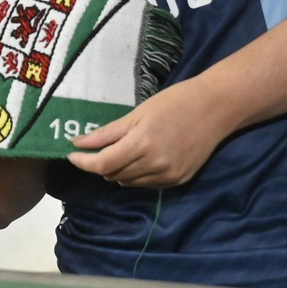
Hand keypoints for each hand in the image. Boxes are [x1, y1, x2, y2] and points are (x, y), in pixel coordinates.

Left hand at [66, 79, 229, 187]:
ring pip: (129, 182)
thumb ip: (106, 133)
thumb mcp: (136, 114)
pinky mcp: (179, 180)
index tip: (71, 156)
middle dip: (99, 164)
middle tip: (94, 149)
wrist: (215, 109)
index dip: (83, 163)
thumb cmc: (174, 103)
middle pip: (114, 175)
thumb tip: (77, 143)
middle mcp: (155, 165)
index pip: (103, 164)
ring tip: (117, 152)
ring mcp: (168, 176)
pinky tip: (138, 160)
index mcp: (141, 145)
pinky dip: (136, 175)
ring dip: (117, 171)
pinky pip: (147, 184)